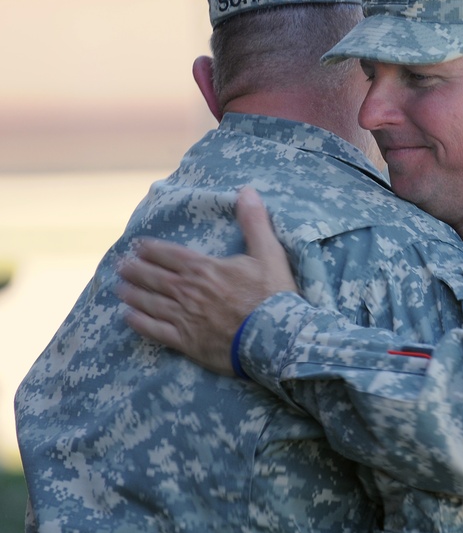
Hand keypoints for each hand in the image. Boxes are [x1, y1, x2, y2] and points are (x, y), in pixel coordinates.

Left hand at [117, 186, 297, 374]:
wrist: (273, 336)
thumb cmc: (273, 295)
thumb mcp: (269, 253)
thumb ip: (254, 222)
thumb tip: (247, 190)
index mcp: (204, 269)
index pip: (170, 255)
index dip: (151, 249)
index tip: (137, 246)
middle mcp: (188, 291)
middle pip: (154, 278)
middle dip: (135, 270)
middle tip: (120, 266)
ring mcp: (185, 317)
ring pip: (150, 302)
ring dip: (133, 294)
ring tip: (119, 288)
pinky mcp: (187, 341)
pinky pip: (156, 330)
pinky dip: (140, 323)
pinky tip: (129, 318)